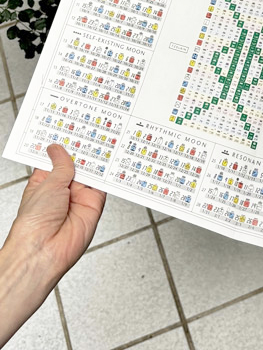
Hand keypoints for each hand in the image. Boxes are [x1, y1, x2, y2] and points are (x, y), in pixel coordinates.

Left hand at [7, 143, 105, 274]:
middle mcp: (63, 190)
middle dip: (83, 151)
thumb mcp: (47, 184)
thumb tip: (58, 148)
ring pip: (92, 173)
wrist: (45, 250)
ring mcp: (80, 197)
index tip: (70, 130)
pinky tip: (110, 161)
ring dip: (96, 161)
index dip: (63, 146)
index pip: (57, 159)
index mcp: (45, 183)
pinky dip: (109, 174)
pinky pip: (105, 185)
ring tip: (102, 141)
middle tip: (91, 131)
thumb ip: (61, 166)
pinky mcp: (95, 204)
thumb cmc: (34, 223)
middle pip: (77, 164)